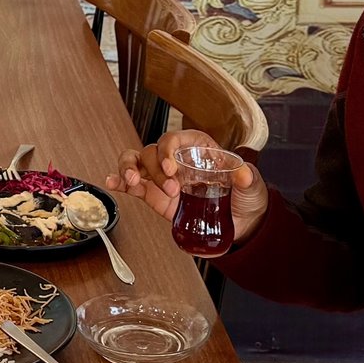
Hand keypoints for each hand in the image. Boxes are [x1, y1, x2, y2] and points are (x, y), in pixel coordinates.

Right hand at [112, 128, 270, 244]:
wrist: (240, 225)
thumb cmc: (244, 198)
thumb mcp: (251, 186)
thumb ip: (246, 178)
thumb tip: (242, 173)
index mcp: (198, 149)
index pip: (176, 138)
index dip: (168, 149)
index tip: (172, 169)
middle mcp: (177, 159)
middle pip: (153, 151)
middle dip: (155, 168)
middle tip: (170, 189)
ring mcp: (162, 177)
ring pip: (137, 161)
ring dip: (129, 168)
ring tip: (132, 182)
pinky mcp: (154, 195)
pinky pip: (132, 184)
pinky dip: (119, 181)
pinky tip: (112, 183)